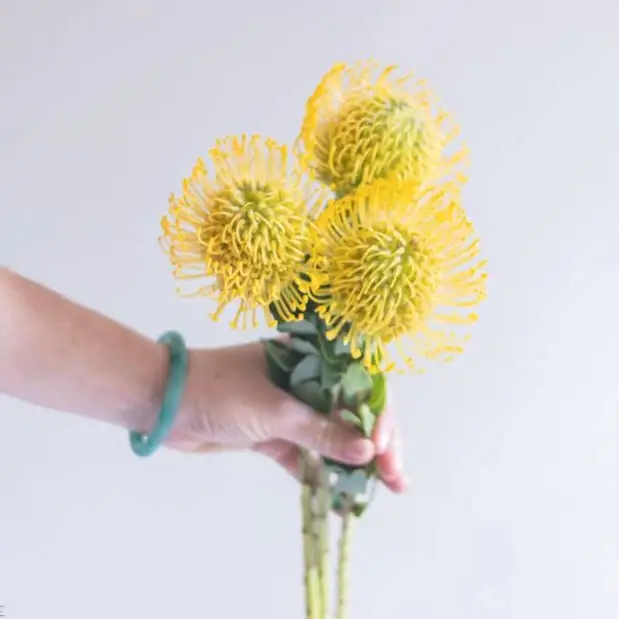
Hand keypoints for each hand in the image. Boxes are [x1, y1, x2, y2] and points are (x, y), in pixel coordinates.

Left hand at [168, 341, 407, 492]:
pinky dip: (321, 475)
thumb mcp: (275, 410)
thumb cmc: (220, 391)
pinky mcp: (272, 436)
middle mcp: (304, 382)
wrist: (163, 405)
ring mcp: (289, 410)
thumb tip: (368, 452)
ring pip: (331, 437)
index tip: (382, 446)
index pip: (358, 383)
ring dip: (354, 463)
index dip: (377, 414)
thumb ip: (322, 432)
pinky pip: (305, 456)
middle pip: (350, 413)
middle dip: (375, 444)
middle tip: (396, 478)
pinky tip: (341, 498)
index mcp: (309, 360)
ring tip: (381, 490)